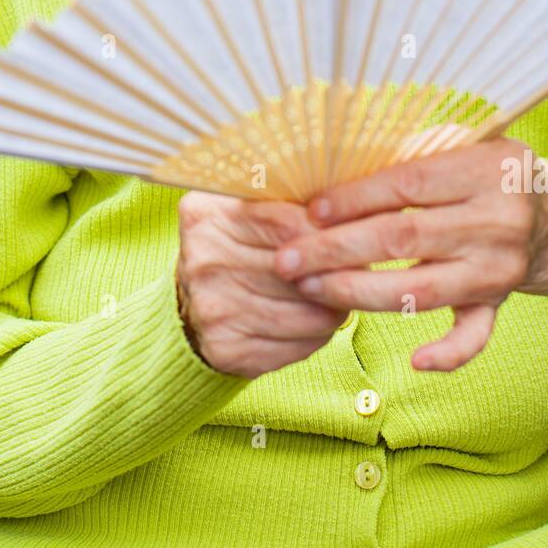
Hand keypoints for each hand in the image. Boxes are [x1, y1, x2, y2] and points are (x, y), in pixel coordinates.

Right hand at [176, 189, 347, 378]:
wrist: (189, 301)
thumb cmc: (233, 245)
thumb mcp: (244, 206)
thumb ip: (284, 199)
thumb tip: (346, 208)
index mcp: (207, 216)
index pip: (287, 223)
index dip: (328, 230)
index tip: (351, 234)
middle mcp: (204, 262)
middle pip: (300, 271)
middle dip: (338, 271)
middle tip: (358, 269)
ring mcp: (212, 309)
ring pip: (306, 312)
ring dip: (334, 306)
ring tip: (340, 295)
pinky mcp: (226, 349)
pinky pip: (297, 345)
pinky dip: (317, 334)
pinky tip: (317, 321)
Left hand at [272, 139, 547, 372]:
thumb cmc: (487, 171)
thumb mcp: (465, 144)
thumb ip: (413, 152)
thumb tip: (335, 162)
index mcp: (486, 170)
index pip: (408, 185)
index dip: (356, 198)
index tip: (311, 210)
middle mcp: (497, 221)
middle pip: (404, 239)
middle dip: (337, 250)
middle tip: (288, 258)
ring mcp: (500, 268)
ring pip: (422, 290)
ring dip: (358, 293)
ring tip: (309, 287)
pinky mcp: (500, 302)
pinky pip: (476, 335)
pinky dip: (449, 353)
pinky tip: (414, 362)